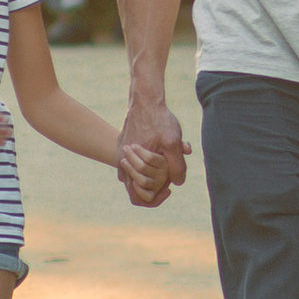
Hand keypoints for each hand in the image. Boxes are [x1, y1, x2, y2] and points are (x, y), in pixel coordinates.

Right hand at [117, 88, 189, 207]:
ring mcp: (120, 156)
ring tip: (164, 165)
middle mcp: (123, 163)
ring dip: (150, 175)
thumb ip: (176, 165)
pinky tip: (156, 158)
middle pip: (137, 190)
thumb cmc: (159, 120)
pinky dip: (143, 167)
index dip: (156, 198)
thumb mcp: (173, 142)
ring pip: (134, 178)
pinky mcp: (121, 148)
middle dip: (154, 186)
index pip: (140, 198)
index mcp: (133, 166)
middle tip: (168, 178)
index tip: (168, 189)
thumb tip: (177, 183)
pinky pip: (130, 167)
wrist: (145, 100)